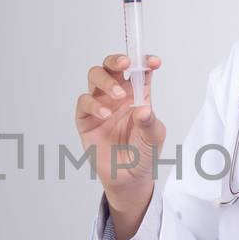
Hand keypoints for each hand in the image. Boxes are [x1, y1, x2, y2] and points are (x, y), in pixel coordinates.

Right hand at [73, 53, 165, 214]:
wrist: (128, 179)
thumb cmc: (143, 154)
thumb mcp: (154, 137)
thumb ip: (149, 122)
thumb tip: (142, 109)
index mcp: (138, 94)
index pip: (139, 70)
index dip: (144, 61)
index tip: (153, 62)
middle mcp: (118, 95)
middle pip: (112, 66)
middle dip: (117, 60)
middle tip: (125, 64)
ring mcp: (100, 104)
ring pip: (95, 76)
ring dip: (105, 80)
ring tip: (116, 96)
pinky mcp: (85, 118)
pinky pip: (84, 102)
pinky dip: (94, 105)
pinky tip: (105, 115)